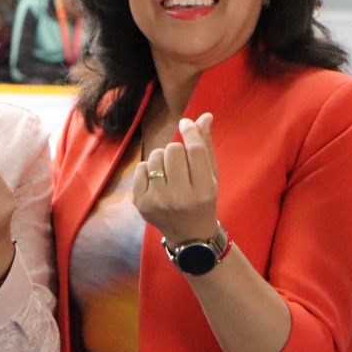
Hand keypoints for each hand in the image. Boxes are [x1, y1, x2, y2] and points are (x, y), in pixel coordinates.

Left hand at [133, 114, 218, 243]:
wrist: (189, 235)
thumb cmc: (203, 201)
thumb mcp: (211, 176)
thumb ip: (206, 146)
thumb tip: (204, 116)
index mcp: (203, 190)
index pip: (194, 150)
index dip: (190, 131)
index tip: (186, 124)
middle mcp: (180, 197)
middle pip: (173, 150)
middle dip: (177, 151)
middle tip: (181, 165)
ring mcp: (158, 201)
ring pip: (155, 156)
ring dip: (162, 160)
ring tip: (169, 174)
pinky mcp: (141, 203)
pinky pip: (141, 168)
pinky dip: (148, 170)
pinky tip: (157, 181)